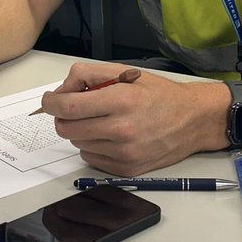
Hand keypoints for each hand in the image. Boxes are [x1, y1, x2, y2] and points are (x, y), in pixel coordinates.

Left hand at [40, 63, 227, 175]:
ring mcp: (124, 153)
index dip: (51, 103)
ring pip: (77, 144)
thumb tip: (61, 91)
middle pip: (67, 128)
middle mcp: (122, 129)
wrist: (193, 120)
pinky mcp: (126, 169)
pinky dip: (93, 146)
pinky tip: (110, 136)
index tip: (49, 100)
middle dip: (64, 117)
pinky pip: (91, 158)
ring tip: (101, 120)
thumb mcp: (126, 72)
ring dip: (81, 131)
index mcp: (121, 100)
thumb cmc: (159, 95)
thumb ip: (88, 75)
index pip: (68, 107)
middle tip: (75, 109)